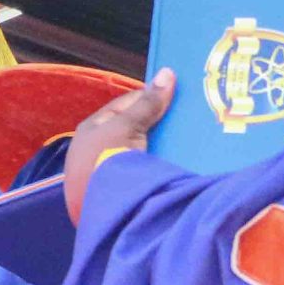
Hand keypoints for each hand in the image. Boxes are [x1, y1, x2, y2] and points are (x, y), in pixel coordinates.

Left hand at [65, 69, 175, 222]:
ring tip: (192, 134)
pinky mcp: (123, 190)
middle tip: (189, 113)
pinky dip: (162, 163)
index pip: (124, 105)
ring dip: (163, 144)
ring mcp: (109, 171)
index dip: (149, 96)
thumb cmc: (106, 159)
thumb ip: (147, 103)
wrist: (105, 211)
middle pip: (134, 128)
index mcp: (91, 129)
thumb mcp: (126, 127)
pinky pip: (147, 169)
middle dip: (158, 122)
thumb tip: (167, 73)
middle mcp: (97, 148)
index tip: (176, 91)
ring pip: (143, 149)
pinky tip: (183, 158)